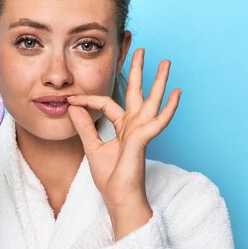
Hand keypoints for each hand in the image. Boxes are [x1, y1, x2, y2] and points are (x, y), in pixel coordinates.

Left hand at [67, 48, 181, 213]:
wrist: (118, 198)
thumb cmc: (110, 178)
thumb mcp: (92, 148)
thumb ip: (85, 127)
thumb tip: (72, 108)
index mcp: (121, 127)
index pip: (105, 103)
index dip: (86, 99)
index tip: (69, 99)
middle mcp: (133, 126)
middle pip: (135, 92)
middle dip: (138, 71)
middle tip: (141, 50)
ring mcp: (141, 132)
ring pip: (152, 100)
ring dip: (159, 81)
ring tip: (166, 62)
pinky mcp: (144, 139)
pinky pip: (159, 121)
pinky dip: (169, 107)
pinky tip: (177, 92)